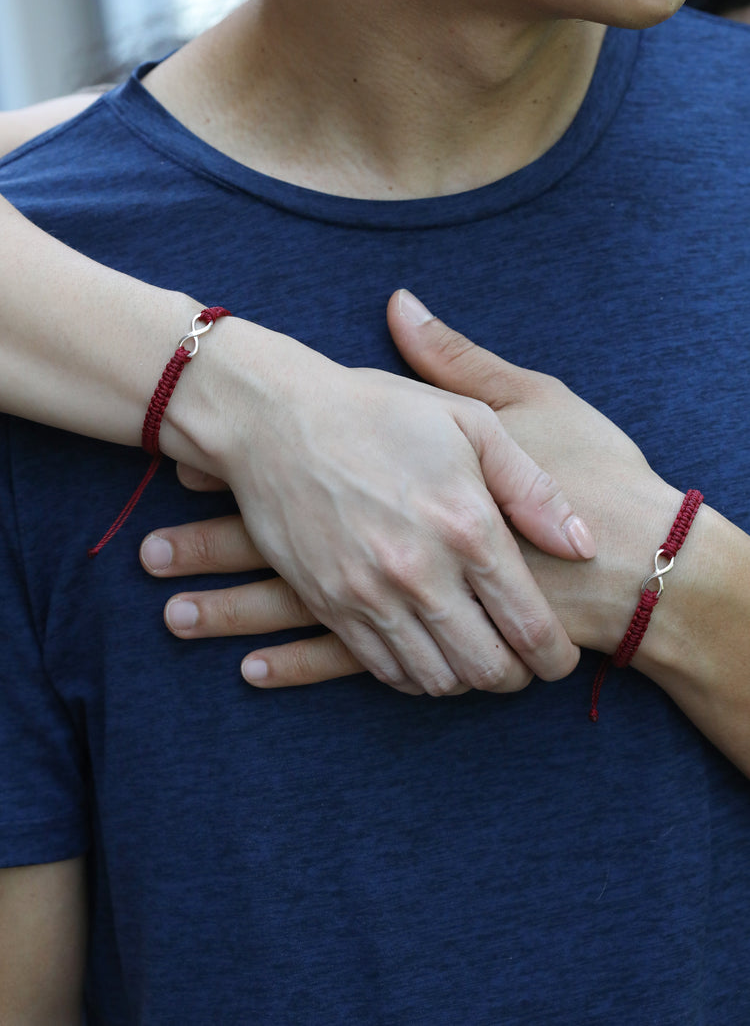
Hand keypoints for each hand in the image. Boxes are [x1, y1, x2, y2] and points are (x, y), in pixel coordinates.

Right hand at [167, 294, 593, 695]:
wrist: (274, 418)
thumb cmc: (379, 410)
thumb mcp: (470, 422)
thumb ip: (532, 487)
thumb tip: (583, 544)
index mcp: (468, 526)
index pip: (531, 626)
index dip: (556, 656)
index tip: (560, 657)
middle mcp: (422, 572)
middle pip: (488, 668)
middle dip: (517, 678)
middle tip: (524, 665)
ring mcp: (371, 594)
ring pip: (437, 679)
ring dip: (466, 680)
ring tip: (477, 658)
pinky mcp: (330, 605)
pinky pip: (384, 669)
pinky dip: (415, 676)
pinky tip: (427, 654)